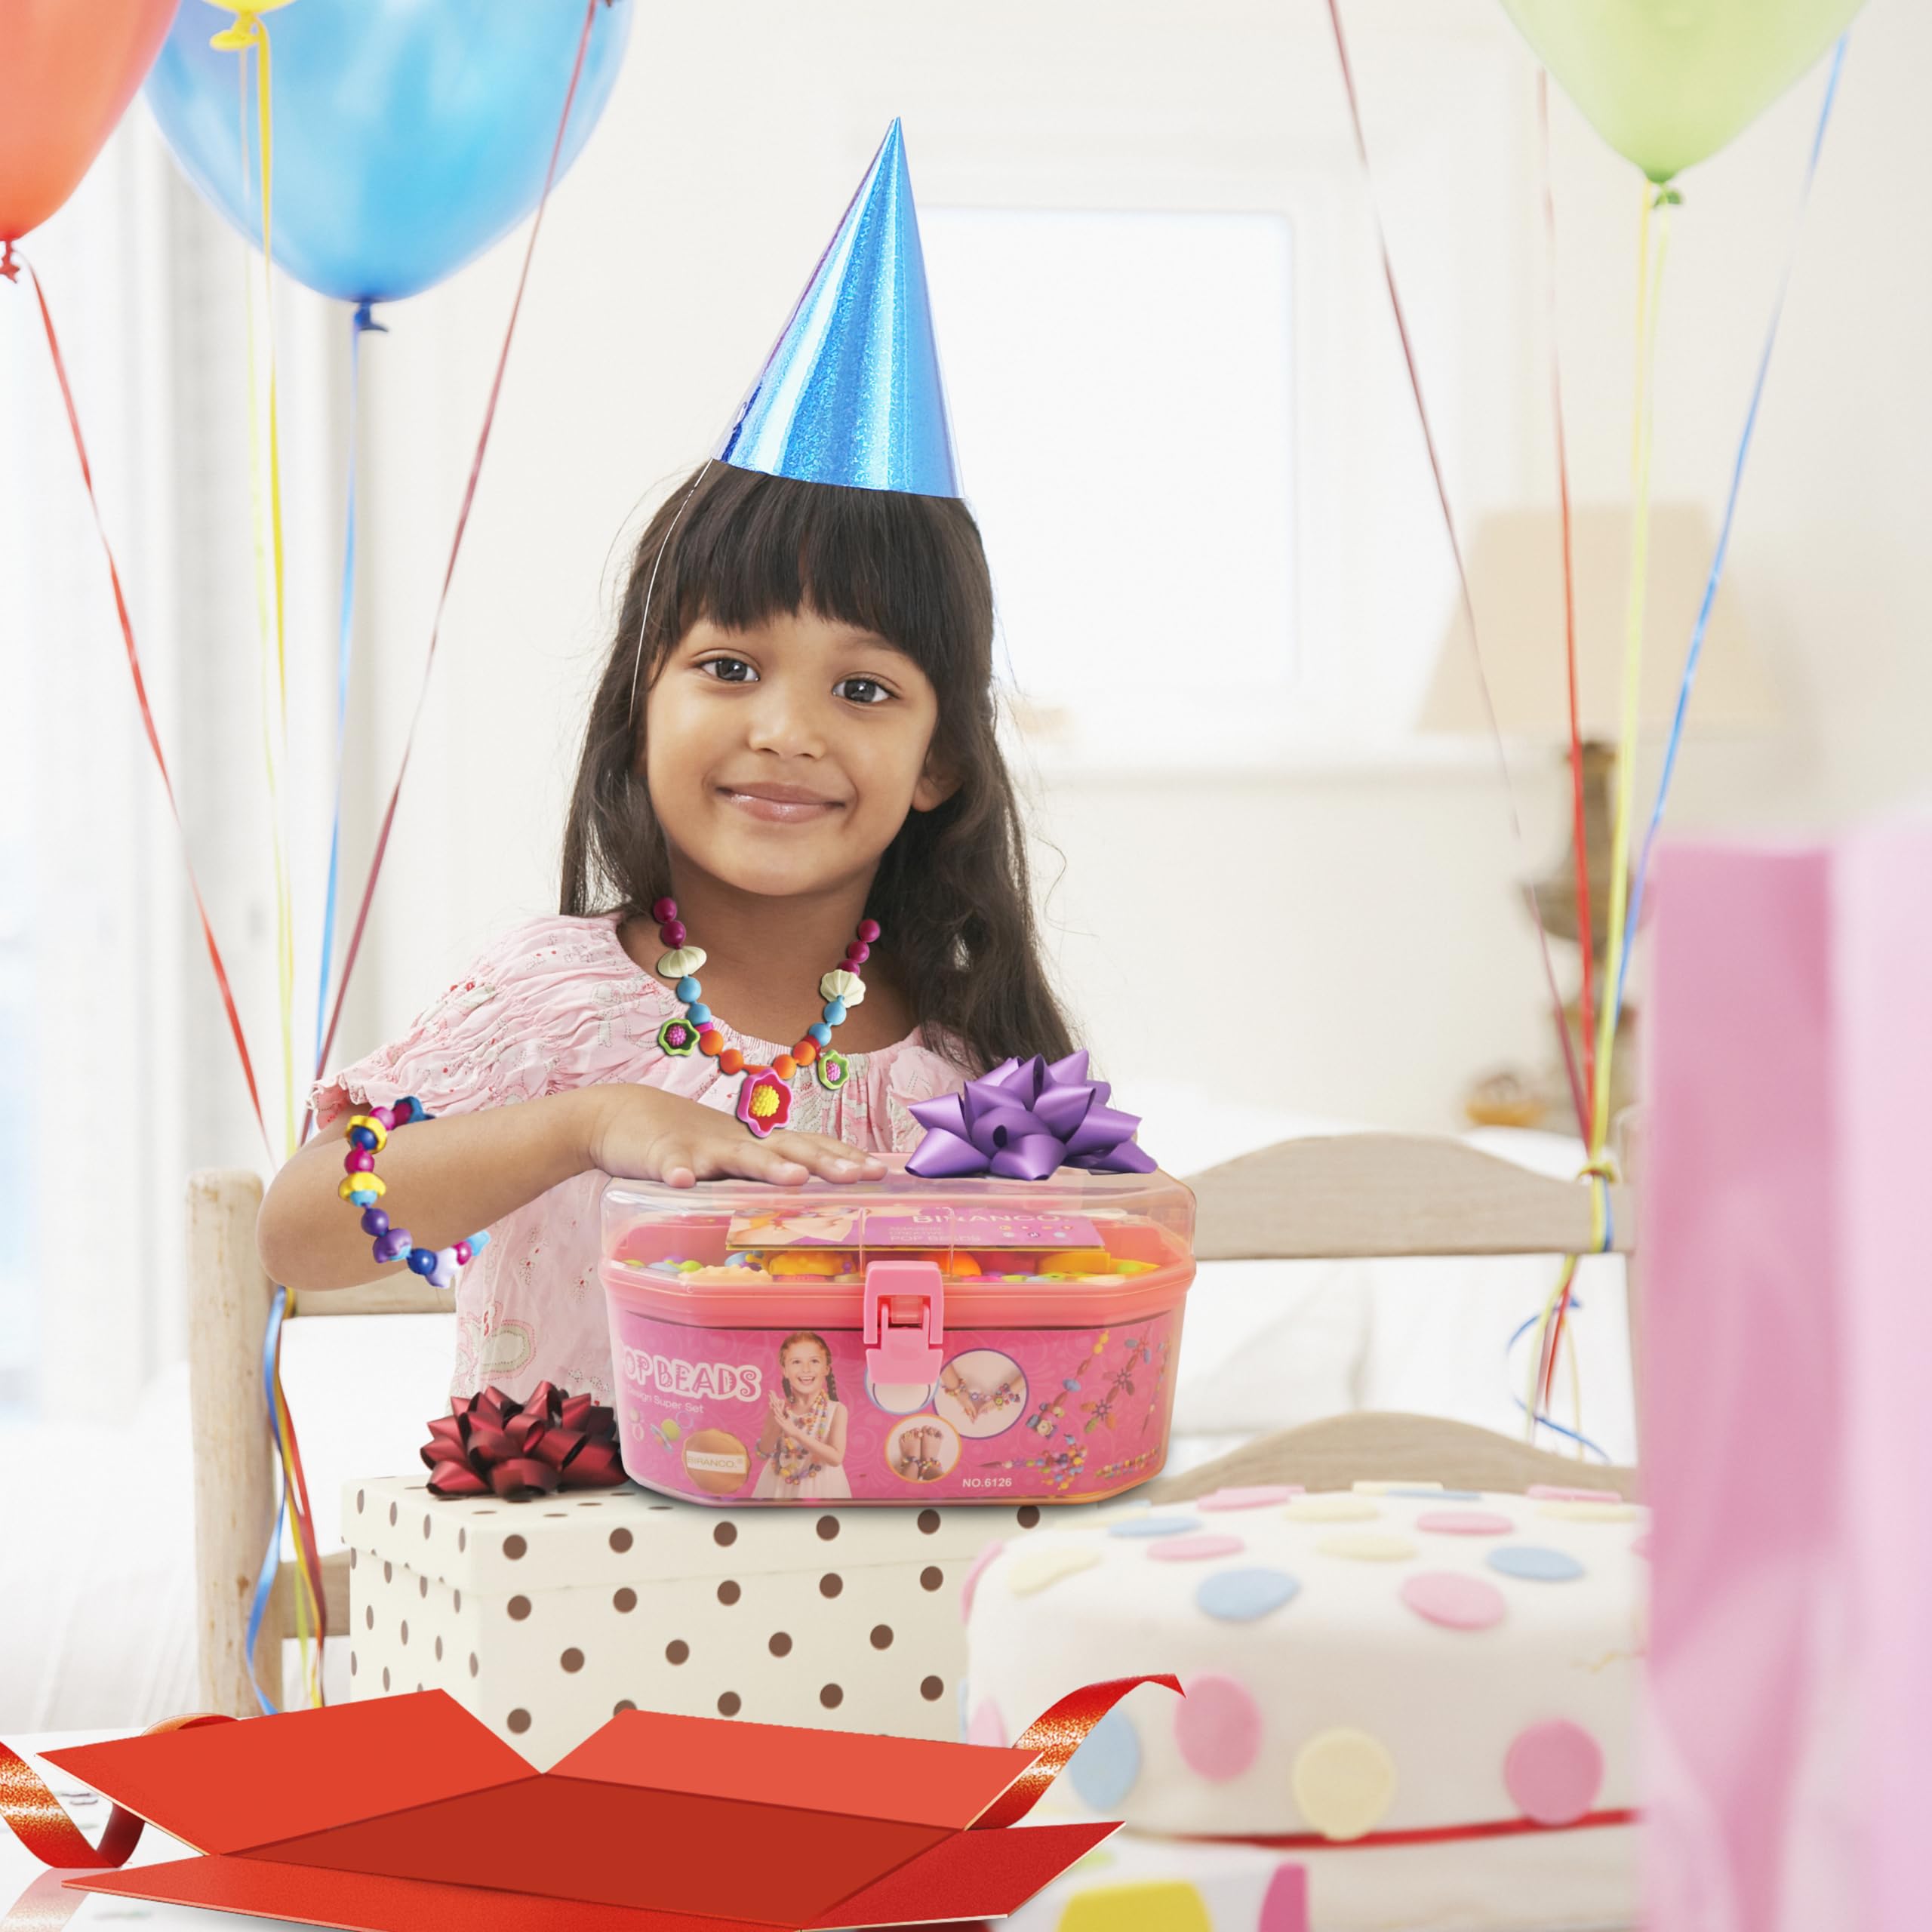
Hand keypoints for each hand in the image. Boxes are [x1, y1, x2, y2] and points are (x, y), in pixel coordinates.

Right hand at [581, 1084, 887, 1189]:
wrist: (619, 1114)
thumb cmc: (685, 1142)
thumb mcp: (731, 1156)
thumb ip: (765, 1170)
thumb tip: (811, 1192)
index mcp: (756, 1143)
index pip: (809, 1146)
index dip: (844, 1156)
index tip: (881, 1171)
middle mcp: (736, 1142)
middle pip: (787, 1148)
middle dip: (825, 1162)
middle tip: (858, 1176)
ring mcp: (698, 1147)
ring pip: (737, 1156)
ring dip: (767, 1166)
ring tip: (794, 1180)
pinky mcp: (658, 1154)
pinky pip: (667, 1165)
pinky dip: (674, 1173)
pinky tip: (679, 1184)